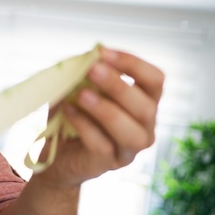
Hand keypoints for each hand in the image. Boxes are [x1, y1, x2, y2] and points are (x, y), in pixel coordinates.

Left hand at [39, 47, 164, 187]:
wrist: (58, 154)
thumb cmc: (74, 116)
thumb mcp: (78, 88)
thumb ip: (86, 72)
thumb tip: (91, 55)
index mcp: (145, 102)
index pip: (155, 80)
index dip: (133, 63)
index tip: (103, 52)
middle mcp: (145, 127)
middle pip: (146, 106)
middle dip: (118, 86)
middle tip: (92, 69)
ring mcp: (130, 149)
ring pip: (131, 132)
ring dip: (106, 110)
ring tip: (82, 95)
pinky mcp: (109, 163)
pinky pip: (102, 145)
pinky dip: (84, 125)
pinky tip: (68, 111)